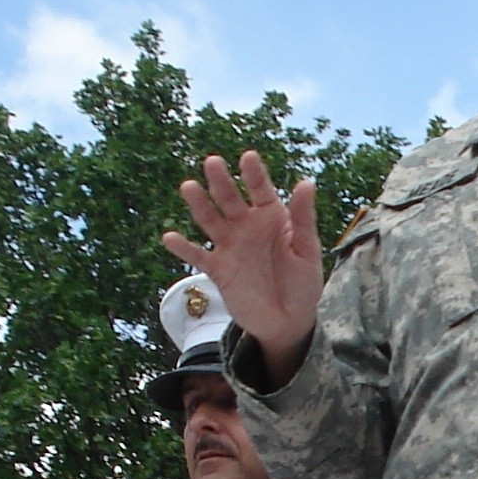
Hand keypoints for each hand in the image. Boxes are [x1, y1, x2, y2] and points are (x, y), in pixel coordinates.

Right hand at [161, 151, 324, 385]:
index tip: (248, 157)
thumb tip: (306, 183)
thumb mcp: (307, 250)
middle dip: (221, 181)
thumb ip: (303, 218)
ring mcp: (230, 246)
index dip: (254, 174)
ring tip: (188, 186)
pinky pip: (197, 256)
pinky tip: (170, 237)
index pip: (260, 189)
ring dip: (199, 204)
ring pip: (210, 220)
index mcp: (271, 217)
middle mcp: (246, 226)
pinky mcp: (217, 269)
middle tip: (212, 162)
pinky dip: (183, 248)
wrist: (288, 322)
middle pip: (229, 198)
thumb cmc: (303, 283)